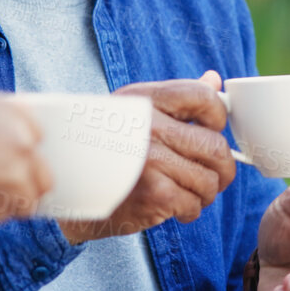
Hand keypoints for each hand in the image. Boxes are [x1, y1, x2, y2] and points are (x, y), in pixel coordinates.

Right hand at [60, 72, 237, 243]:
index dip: (218, 118)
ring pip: (209, 180)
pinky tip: (172, 208)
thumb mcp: (135, 112)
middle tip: (215, 176)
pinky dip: (189, 211)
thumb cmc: (108, 148)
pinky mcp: (154, 193)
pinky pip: (194, 204)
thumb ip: (178, 100)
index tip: (212, 132)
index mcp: (145, 99)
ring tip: (188, 194)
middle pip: (215, 146)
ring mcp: (151, 160)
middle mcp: (148, 126)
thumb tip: (213, 79)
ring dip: (205, 193)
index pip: (204, 97)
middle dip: (222, 168)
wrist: (67, 190)